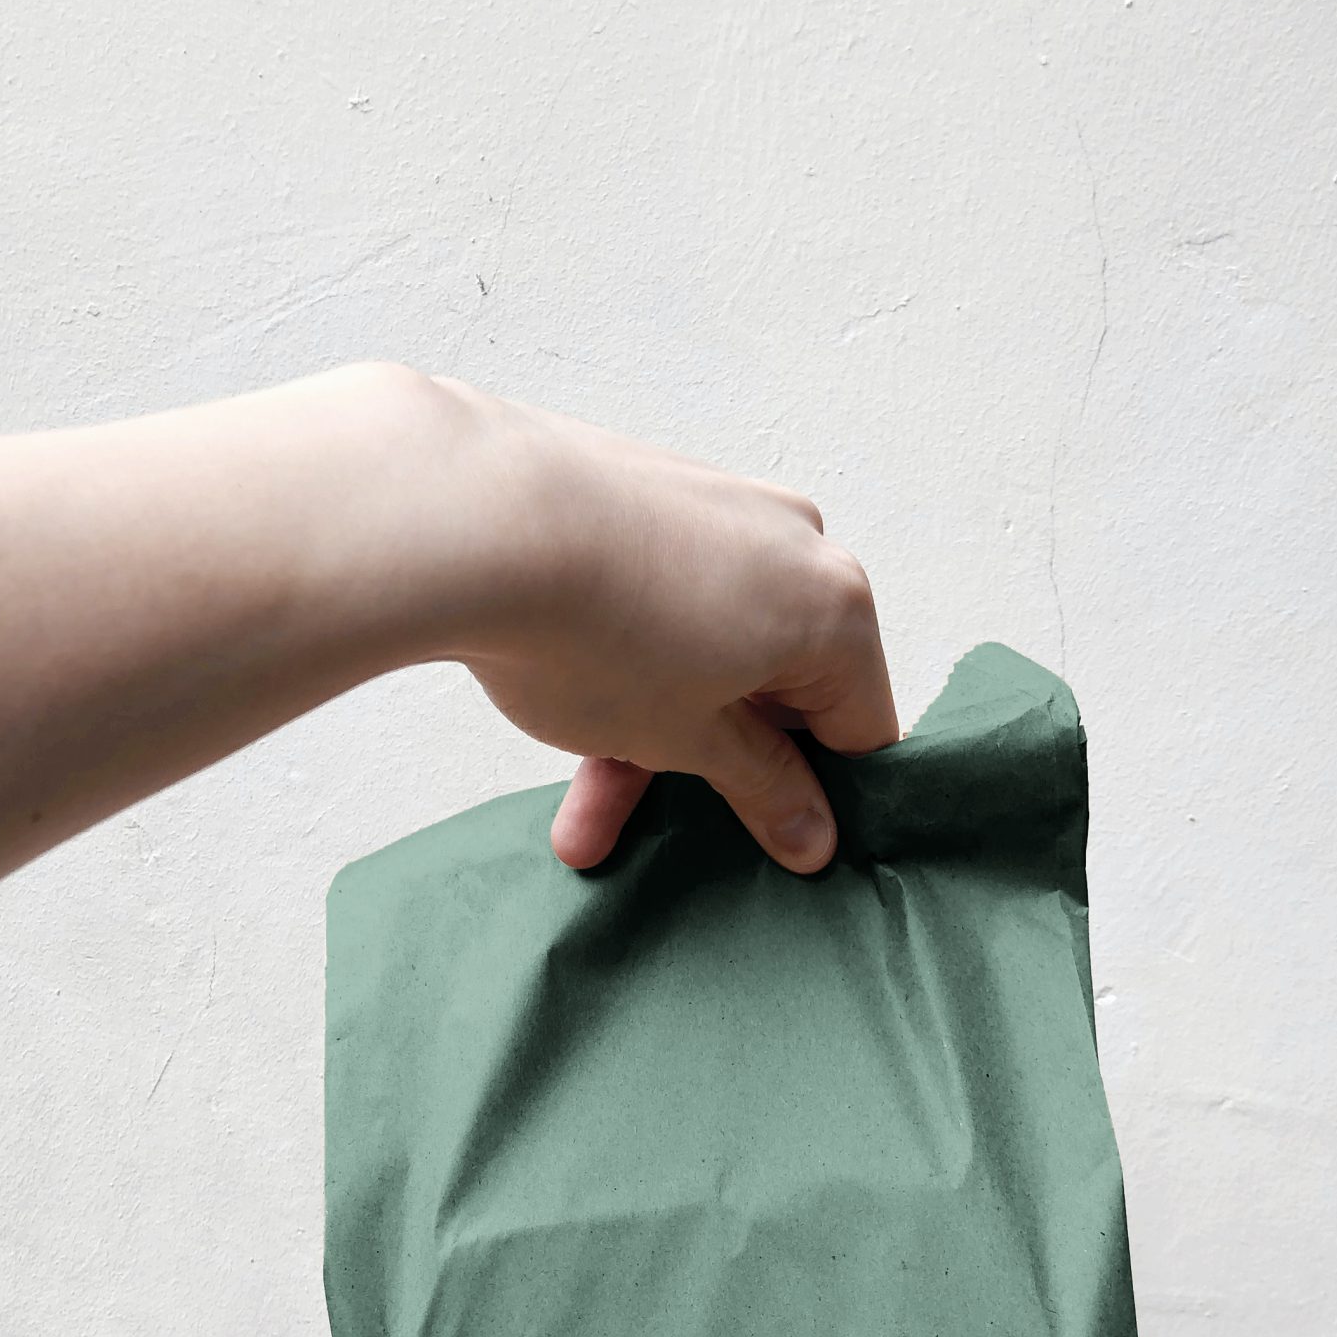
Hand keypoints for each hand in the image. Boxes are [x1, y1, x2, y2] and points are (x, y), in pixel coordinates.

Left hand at [415, 378, 898, 870]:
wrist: (476, 517)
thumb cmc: (597, 632)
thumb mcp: (690, 739)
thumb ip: (764, 787)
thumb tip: (814, 833)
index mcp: (834, 608)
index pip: (861, 726)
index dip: (818, 796)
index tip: (770, 840)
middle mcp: (793, 545)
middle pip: (779, 688)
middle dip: (712, 768)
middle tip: (659, 827)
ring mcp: (720, 512)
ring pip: (709, 650)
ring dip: (650, 733)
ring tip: (582, 808)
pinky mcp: (649, 496)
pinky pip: (661, 603)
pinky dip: (625, 665)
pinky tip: (564, 715)